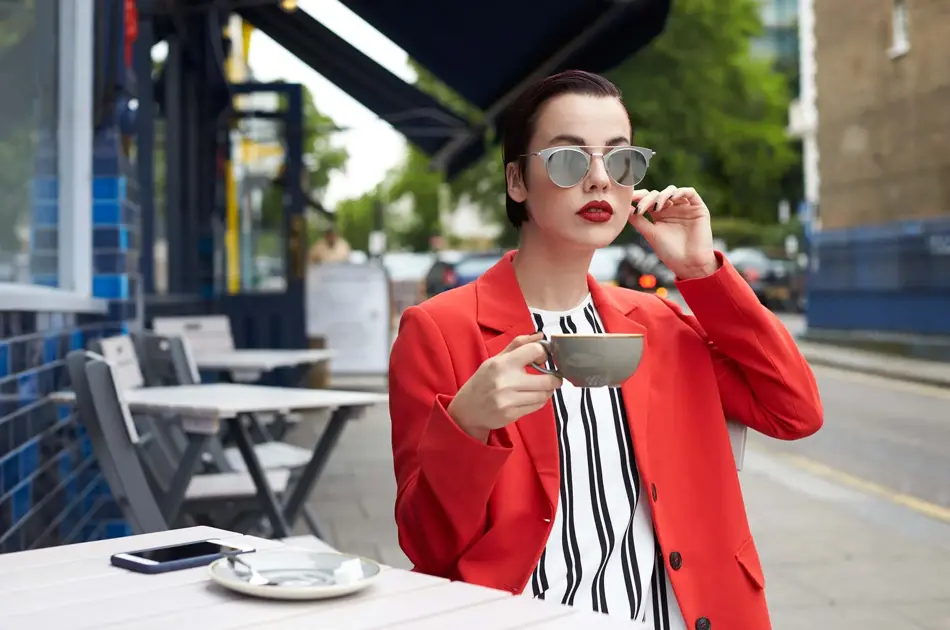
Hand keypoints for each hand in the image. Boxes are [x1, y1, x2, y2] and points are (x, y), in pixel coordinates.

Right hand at [447, 333, 561, 441]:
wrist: (467, 409)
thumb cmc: (483, 380)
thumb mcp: (496, 359)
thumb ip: (519, 345)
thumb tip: (541, 336)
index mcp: (502, 363)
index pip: (535, 351)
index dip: (544, 354)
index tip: (542, 358)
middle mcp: (506, 382)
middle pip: (547, 380)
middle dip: (555, 378)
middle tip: (554, 377)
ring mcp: (508, 400)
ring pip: (544, 395)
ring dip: (547, 391)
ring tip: (541, 388)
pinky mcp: (511, 415)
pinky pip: (536, 406)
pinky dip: (539, 401)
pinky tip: (532, 397)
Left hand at [629, 185, 718, 279]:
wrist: (689, 264)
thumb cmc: (670, 252)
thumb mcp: (650, 234)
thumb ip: (638, 220)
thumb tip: (625, 207)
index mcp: (659, 215)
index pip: (648, 200)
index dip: (639, 197)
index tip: (629, 199)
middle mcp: (671, 209)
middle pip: (657, 194)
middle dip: (648, 199)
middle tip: (642, 209)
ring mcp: (684, 207)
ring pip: (671, 191)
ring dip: (662, 195)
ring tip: (657, 207)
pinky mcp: (698, 208)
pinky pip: (690, 192)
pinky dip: (680, 192)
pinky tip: (672, 198)